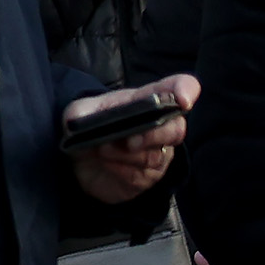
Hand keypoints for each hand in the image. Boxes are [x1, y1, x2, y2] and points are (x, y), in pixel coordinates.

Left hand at [67, 79, 191, 203]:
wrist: (77, 159)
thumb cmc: (88, 125)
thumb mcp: (78, 111)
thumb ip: (84, 112)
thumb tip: (91, 122)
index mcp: (147, 100)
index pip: (178, 87)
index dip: (186, 90)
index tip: (183, 99)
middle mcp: (160, 125)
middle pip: (175, 129)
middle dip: (153, 135)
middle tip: (129, 140)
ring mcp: (157, 152)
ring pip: (154, 156)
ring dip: (125, 154)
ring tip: (102, 149)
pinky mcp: (148, 176)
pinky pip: (140, 175)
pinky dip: (119, 169)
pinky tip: (105, 163)